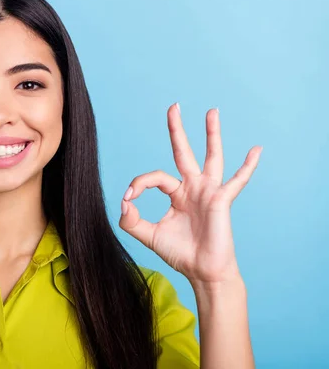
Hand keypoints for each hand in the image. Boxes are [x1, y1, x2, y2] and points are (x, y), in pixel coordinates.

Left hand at [119, 103, 261, 283]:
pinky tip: (256, 149)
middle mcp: (192, 188)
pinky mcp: (221, 200)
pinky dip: (248, 166)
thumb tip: (123, 202)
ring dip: (211, 134)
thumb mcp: (148, 235)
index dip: (139, 183)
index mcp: (176, 194)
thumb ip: (131, 220)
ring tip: (211, 111)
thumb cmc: (180, 253)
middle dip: (177, 129)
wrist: (202, 272)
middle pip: (184, 152)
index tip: (129, 198)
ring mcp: (209, 191)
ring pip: (211, 156)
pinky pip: (237, 180)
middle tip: (173, 106)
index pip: (155, 177)